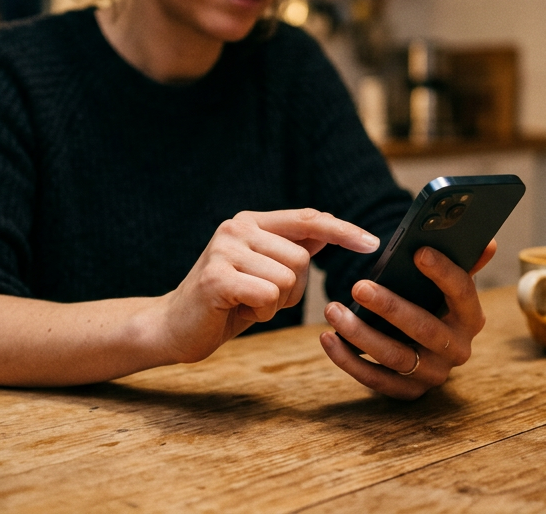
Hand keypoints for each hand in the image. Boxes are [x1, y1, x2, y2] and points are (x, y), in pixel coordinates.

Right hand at [159, 209, 379, 363]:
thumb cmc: (224, 302)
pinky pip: (268, 295)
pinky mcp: (217, 277)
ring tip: (247, 304)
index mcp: (250, 222)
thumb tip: (328, 227)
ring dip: (276, 303)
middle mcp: (236, 227)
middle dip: (294, 289)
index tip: (371, 243)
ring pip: (288, 279)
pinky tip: (238, 311)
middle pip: (303, 258)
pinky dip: (262, 312)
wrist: (173, 326)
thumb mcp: (262, 271)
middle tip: (262, 298)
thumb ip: (290, 248)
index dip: (342, 230)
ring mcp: (224, 250)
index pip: (307, 218)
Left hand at [319, 240, 494, 398]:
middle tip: (360, 286)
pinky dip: (348, 360)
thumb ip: (464, 263)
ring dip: (360, 334)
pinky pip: (375, 379)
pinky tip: (328, 337)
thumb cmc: (433, 306)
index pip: (463, 293)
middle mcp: (457, 349)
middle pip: (424, 328)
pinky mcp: (408, 391)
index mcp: (471, 318)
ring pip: (395, 356)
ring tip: (333, 310)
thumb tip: (488, 241)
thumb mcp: (449, 287)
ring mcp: (433, 374)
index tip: (418, 252)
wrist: (427, 352)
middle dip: (390, 307)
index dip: (443, 272)